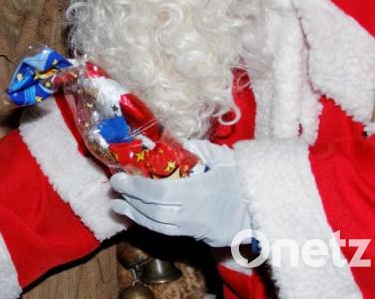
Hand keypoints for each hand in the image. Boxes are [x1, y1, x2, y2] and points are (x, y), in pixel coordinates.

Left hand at [109, 139, 251, 246]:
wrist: (260, 207)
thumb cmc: (240, 179)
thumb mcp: (219, 157)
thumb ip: (193, 149)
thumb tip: (167, 140)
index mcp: (197, 192)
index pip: (158, 193)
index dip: (135, 187)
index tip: (118, 177)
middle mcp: (191, 212)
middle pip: (153, 210)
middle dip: (130, 199)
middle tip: (113, 187)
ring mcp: (192, 226)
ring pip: (156, 224)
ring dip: (134, 214)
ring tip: (117, 205)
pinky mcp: (195, 234)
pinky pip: (166, 231)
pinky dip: (148, 223)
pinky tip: (137, 215)